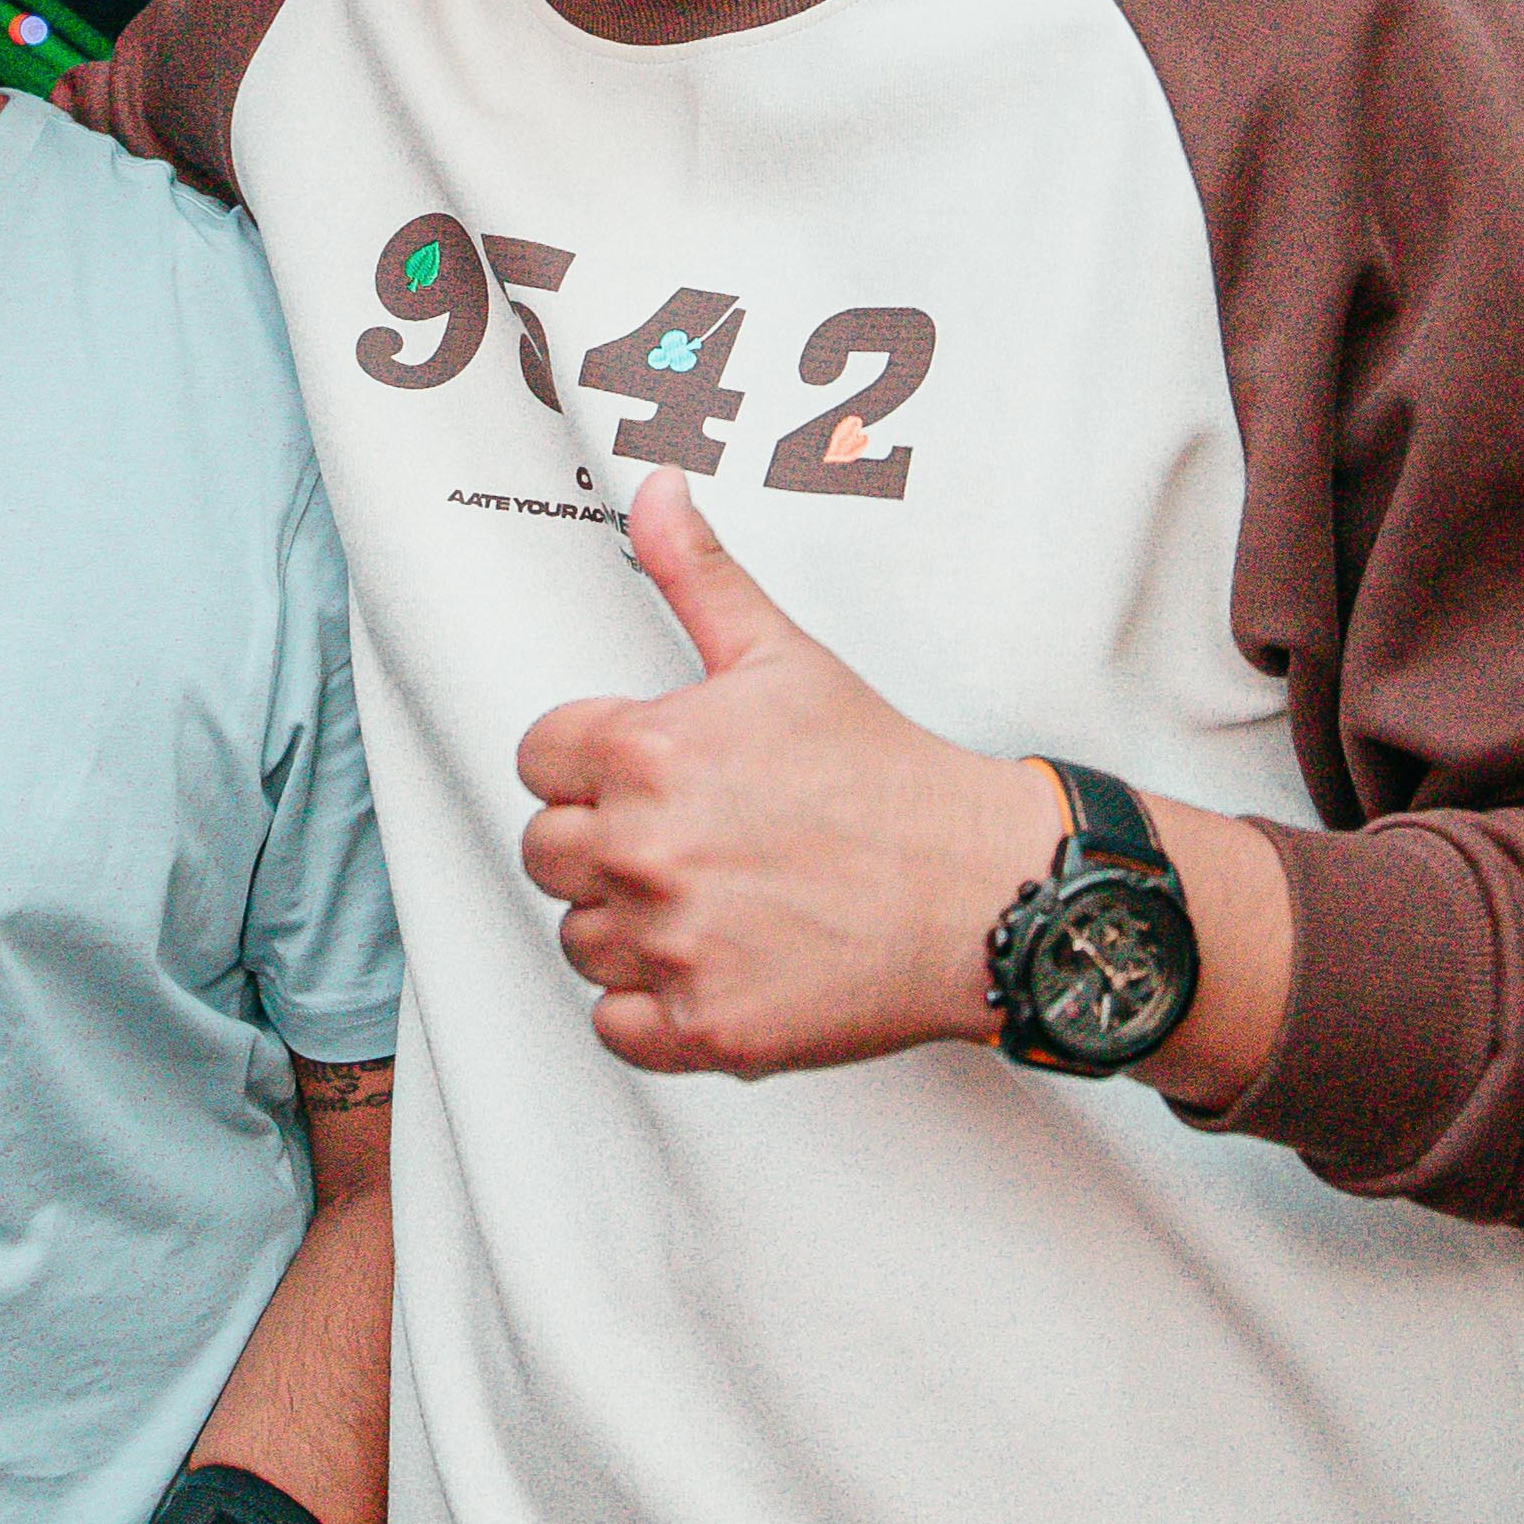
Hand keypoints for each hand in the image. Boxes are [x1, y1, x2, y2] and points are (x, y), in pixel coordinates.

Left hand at [515, 466, 1061, 1078]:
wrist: (984, 891)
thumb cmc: (892, 781)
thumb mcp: (784, 657)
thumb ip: (698, 575)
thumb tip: (653, 495)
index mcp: (648, 752)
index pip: (538, 760)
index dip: (590, 766)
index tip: (644, 778)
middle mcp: (645, 849)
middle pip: (547, 853)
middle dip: (605, 846)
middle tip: (692, 843)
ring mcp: (670, 945)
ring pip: (579, 940)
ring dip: (628, 929)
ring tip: (714, 903)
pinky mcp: (702, 1027)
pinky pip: (615, 1024)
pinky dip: (653, 1009)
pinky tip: (713, 965)